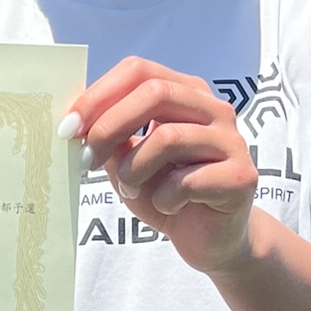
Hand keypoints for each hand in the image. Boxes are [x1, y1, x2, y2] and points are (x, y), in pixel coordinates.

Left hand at [66, 55, 257, 274]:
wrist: (210, 239)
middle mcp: (214, 109)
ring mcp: (232, 141)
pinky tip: (169, 207)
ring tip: (131, 189)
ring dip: (134, 170)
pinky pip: (187, 181)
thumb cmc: (168, 194)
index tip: (69, 127)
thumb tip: (75, 122)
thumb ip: (110, 138)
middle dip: (110, 127)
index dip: (98, 95)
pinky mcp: (242, 177)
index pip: (139, 71)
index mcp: (186, 93)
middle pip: (156, 93)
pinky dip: (164, 199)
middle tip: (87, 160)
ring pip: (168, 138)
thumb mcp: (128, 162)